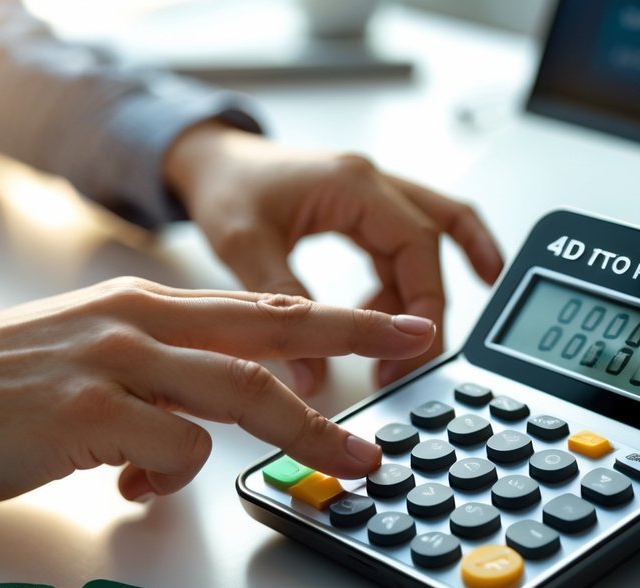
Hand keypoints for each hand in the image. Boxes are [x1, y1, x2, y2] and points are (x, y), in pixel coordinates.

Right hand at [0, 278, 435, 509]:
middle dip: (357, 336)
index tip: (395, 322)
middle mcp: (138, 320)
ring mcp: (113, 361)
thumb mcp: (92, 355)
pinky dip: (172, 481)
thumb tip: (212, 426)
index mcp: (145, 305)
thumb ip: (163, 377)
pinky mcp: (85, 413)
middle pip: (273, 329)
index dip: (336, 314)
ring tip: (349, 461)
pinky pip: (172, 452)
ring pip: (243, 389)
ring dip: (306, 429)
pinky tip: (132, 489)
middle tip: (420, 343)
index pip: (261, 306)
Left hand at [163, 124, 502, 392]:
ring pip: (431, 241)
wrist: (207, 160)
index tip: (416, 347)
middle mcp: (372, 185)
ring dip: (427, 296)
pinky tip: (426, 311)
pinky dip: (427, 273)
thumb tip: (312, 377)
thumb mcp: (245, 247)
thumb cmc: (223, 186)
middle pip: (431, 245)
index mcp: (352, 185)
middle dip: (427, 309)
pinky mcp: (365, 212)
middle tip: (411, 362)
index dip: (425, 301)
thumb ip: (282, 307)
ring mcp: (373, 196)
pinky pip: (414, 242)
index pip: (417, 244)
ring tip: (405, 351)